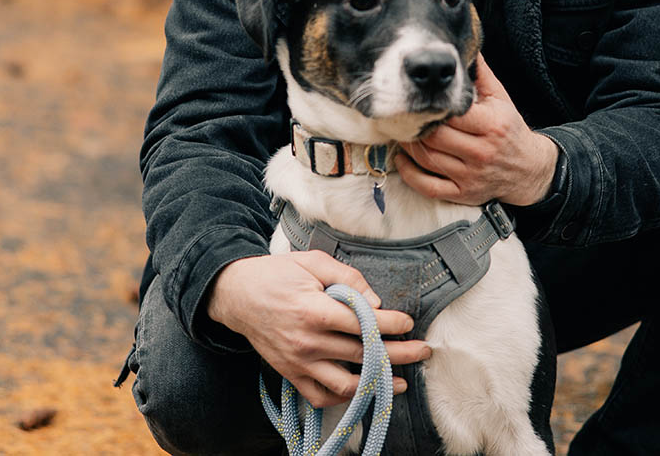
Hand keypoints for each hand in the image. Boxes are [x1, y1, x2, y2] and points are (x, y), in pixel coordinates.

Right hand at [206, 251, 429, 406]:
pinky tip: (364, 390)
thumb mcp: (314, 261)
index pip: (364, 323)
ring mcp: (298, 363)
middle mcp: (308, 342)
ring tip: (402, 380)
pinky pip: (321, 396)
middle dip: (399, 354)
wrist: (237, 295)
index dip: (392, 325)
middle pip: (363, 354)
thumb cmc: (278, 274)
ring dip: (378, 384)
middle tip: (423, 350)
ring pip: (347, 383)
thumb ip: (348, 278)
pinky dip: (345, 397)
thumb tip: (375, 302)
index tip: (409, 323)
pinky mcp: (290, 374)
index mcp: (315, 310)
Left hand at [397, 54, 557, 206]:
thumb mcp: (501, 98)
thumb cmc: (509, 128)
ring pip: (428, 159)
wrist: (528, 168)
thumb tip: (463, 46)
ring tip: (401, 131)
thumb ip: (480, 73)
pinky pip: (428, 187)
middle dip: (416, 124)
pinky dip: (409, 174)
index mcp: (491, 125)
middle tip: (402, 114)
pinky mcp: (463, 194)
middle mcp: (481, 152)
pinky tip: (402, 159)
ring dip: (408, 146)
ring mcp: (471, 176)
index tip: (419, 98)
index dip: (432, 106)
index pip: (452, 114)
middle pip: (436, 137)